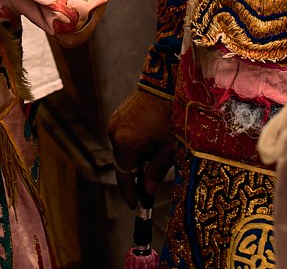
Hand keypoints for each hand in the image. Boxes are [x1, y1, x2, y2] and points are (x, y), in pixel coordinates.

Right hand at [107, 87, 176, 206]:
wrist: (168, 80)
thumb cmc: (172, 113)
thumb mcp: (169, 147)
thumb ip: (156, 170)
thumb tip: (147, 190)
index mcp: (125, 142)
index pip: (124, 175)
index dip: (130, 192)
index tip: (136, 205)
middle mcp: (114, 132)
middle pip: (124, 162)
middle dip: (139, 172)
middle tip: (155, 179)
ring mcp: (115, 121)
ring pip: (125, 150)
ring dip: (139, 157)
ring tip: (159, 153)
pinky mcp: (120, 114)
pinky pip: (126, 137)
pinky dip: (137, 144)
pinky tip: (153, 140)